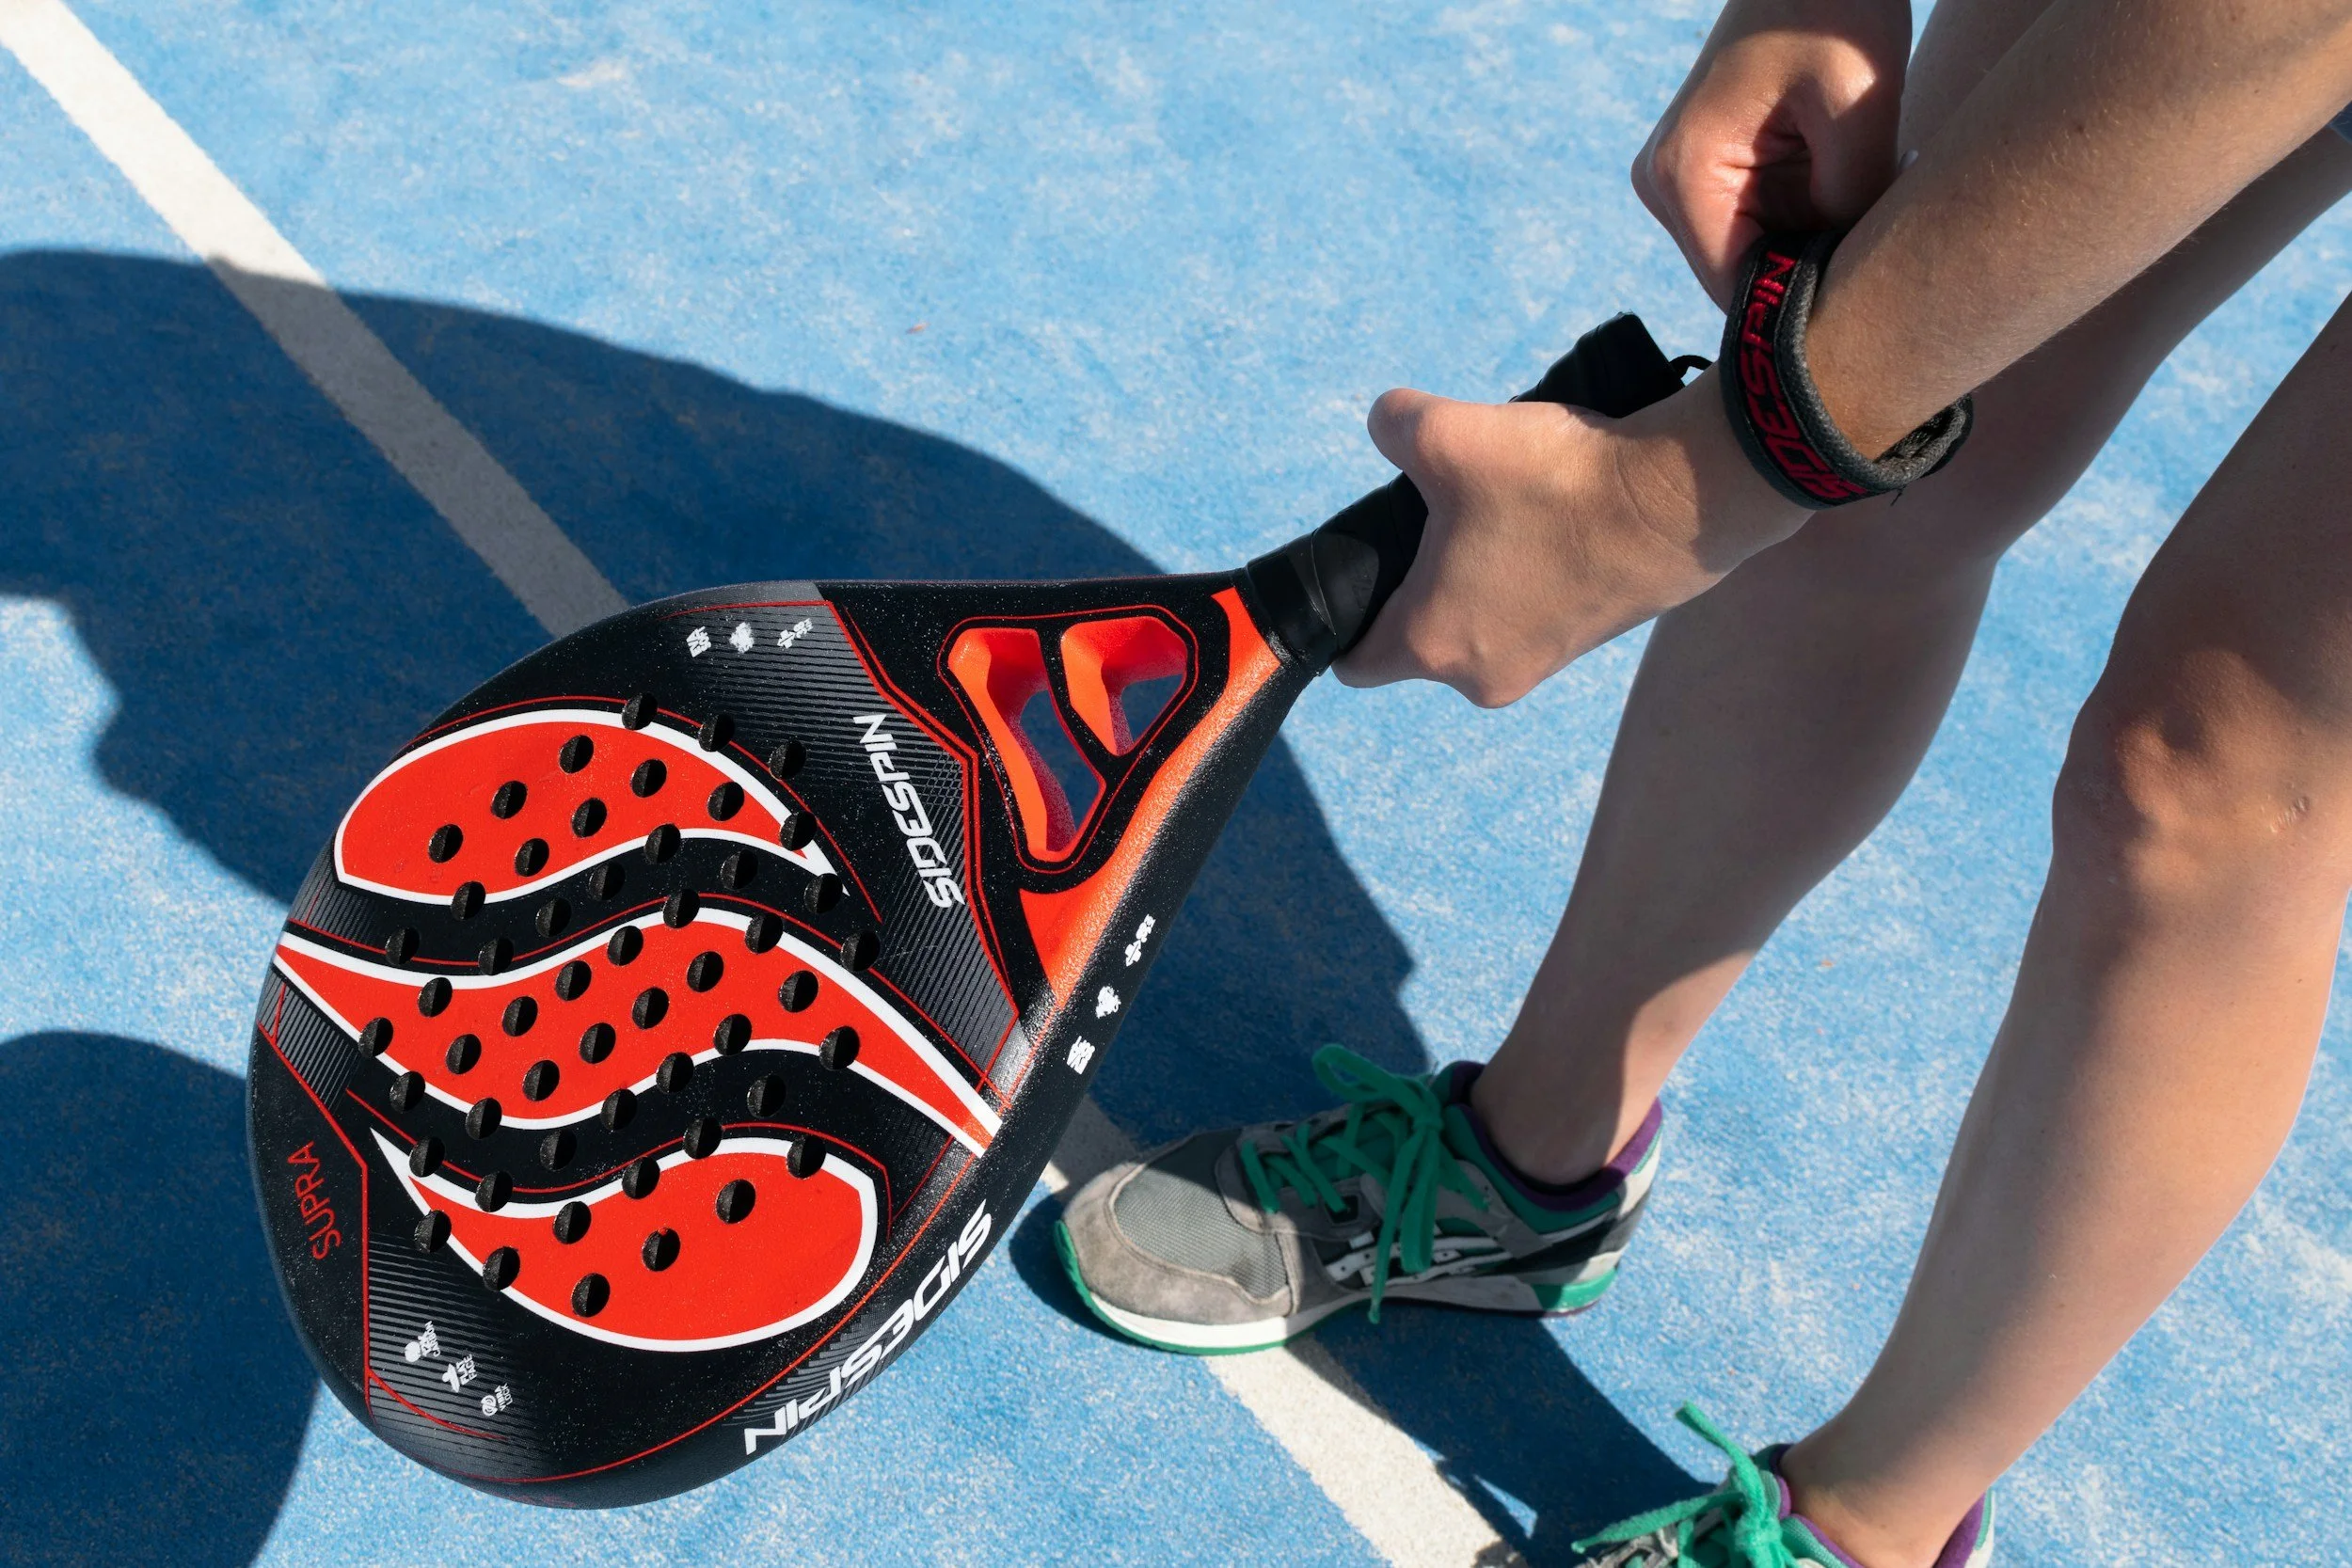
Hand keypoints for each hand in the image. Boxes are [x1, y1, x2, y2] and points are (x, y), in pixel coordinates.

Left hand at [1333, 370, 1807, 704]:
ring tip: (1500, 507)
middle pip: (1421, 635)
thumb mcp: (1447, 433)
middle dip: (1420, 580)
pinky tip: (1547, 518)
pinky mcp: (1592, 640)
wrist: (1682, 497)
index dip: (1343, 620)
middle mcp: (1483, 676)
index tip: (1360, 571)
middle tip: (1439, 513)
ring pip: (1480, 620)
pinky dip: (1529, 574)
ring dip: (1479, 573)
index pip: (1356, 664)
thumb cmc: (1552, 480)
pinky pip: (1532, 612)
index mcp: (1431, 645)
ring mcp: (1543, 664)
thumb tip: (1386, 424)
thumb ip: (1392, 426)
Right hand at [1633, 0, 1911, 305]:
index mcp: (1683, 174)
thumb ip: (1849, 202)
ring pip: (1757, 251)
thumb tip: (1848, 276)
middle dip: (1809, 269)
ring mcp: (1681, 177)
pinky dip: (1808, 215)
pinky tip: (1848, 181)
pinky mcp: (1707, 166)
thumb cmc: (1834, 8)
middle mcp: (1665, 185)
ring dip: (1813, 240)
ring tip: (1867, 196)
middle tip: (1880, 239)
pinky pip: (1761, 221)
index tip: (1863, 296)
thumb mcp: (1857, 106)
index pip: (1734, 288)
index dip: (1797, 307)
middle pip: (1743, 275)